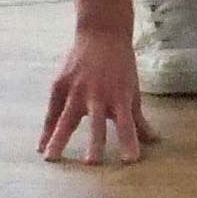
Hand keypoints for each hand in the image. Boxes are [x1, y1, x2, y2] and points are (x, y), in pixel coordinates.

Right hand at [39, 30, 157, 165]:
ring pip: (67, 118)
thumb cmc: (121, 66)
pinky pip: (52, 111)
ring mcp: (76, 89)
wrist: (101, 34)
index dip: (129, 141)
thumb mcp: (133, 90)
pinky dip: (47, 129)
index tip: (131, 159)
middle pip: (96, 123)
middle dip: (95, 142)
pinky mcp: (60, 85)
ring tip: (51, 158)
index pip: (127, 124)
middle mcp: (98, 95)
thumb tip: (154, 140)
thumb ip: (139, 118)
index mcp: (119, 97)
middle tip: (92, 163)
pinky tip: (41, 146)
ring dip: (58, 138)